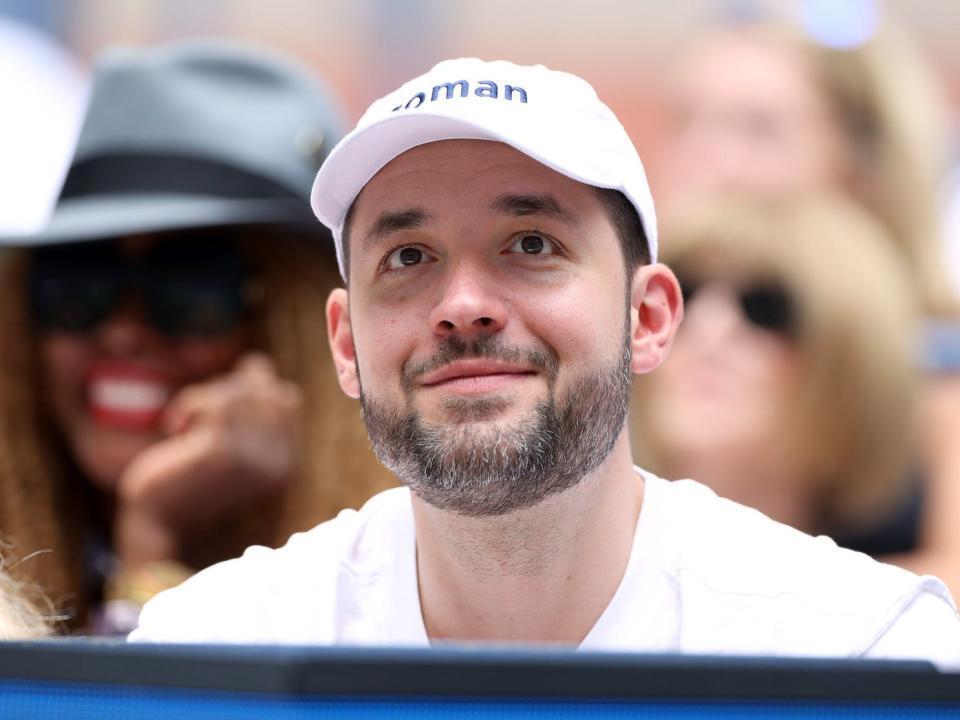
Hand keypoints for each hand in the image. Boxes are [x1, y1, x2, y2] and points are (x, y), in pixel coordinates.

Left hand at [113, 353, 301, 566]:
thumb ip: (250, 410)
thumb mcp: (230, 443)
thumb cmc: (190, 478)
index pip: (288, 399)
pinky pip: (210, 404)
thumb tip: (256, 364)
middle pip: (264, 389)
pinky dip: (188, 406)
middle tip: (199, 413)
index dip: (255, 388)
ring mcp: (253, 456)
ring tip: (187, 420)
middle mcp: (277, 460)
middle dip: (229, 389)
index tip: (221, 408)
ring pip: (237, 393)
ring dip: (205, 396)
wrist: (159, 524)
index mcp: (286, 462)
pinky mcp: (222, 451)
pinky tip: (174, 427)